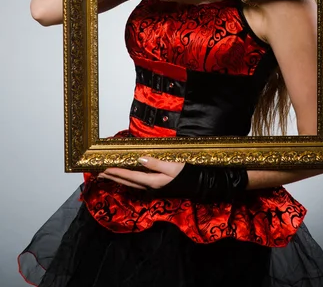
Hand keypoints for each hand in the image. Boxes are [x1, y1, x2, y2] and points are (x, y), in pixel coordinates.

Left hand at [98, 156, 247, 202]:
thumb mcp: (174, 165)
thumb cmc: (188, 172)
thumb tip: (140, 158)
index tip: (103, 168)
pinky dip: (127, 179)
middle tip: (97, 172)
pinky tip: (123, 176)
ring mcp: (153, 187)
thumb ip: (156, 163)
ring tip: (106, 174)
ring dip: (117, 178)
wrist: (201, 183)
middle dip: (112, 176)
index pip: (130, 176)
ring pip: (130, 183)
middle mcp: (150, 186)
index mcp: (153, 181)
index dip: (116, 172)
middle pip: (126, 181)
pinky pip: (136, 183)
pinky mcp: (156, 185)